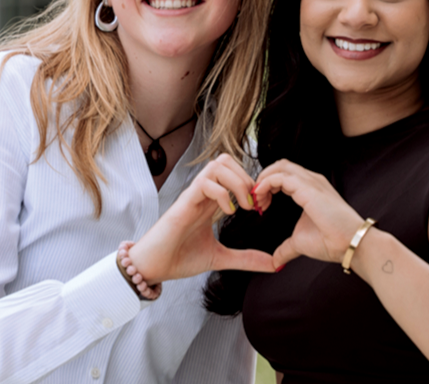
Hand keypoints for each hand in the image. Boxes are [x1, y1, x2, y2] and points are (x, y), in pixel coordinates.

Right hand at [129, 154, 275, 283]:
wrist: (154, 268)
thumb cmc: (180, 258)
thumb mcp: (221, 258)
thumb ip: (247, 259)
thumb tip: (274, 264)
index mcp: (211, 202)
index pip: (233, 174)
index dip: (252, 184)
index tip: (261, 207)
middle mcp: (203, 194)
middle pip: (226, 161)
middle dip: (247, 177)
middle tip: (254, 203)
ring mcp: (193, 196)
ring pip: (216, 165)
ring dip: (236, 181)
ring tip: (243, 205)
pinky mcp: (183, 204)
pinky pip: (204, 183)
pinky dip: (221, 193)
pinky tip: (228, 212)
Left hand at [253, 159, 363, 269]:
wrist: (349, 244)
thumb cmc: (332, 241)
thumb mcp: (300, 242)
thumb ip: (286, 248)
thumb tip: (276, 261)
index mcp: (311, 189)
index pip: (284, 174)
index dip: (268, 185)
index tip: (260, 205)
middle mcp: (311, 181)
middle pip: (280, 166)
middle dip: (263, 179)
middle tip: (256, 200)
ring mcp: (311, 182)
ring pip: (279, 167)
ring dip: (263, 181)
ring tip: (257, 199)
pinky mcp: (308, 188)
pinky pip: (280, 177)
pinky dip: (265, 184)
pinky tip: (261, 198)